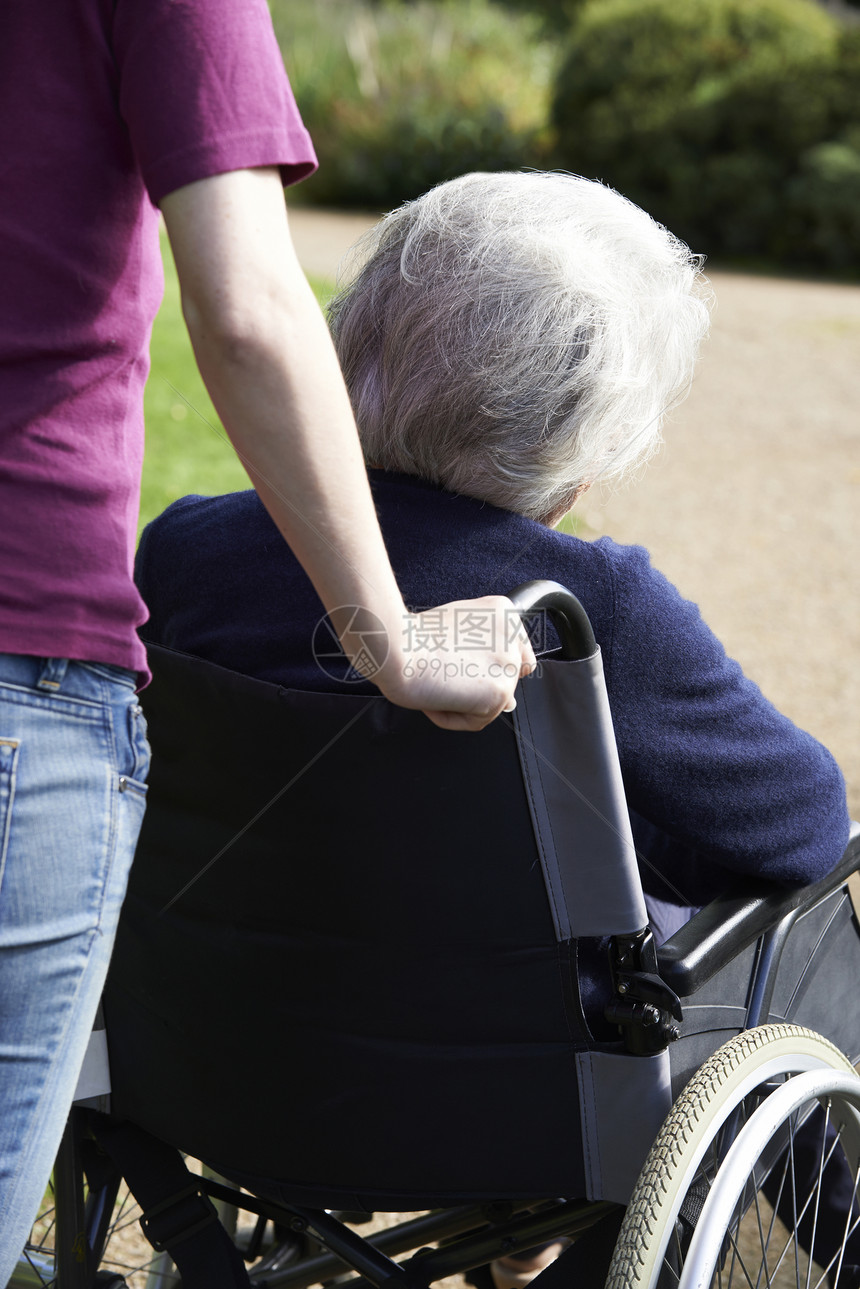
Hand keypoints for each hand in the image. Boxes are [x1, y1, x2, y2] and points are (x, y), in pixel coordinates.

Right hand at [367, 596, 536, 731]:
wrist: (397, 648)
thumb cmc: (413, 638)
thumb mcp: (456, 631)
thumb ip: (484, 652)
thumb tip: (510, 701)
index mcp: (503, 613)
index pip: (514, 652)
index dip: (485, 666)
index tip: (462, 664)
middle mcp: (512, 637)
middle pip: (503, 680)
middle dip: (475, 685)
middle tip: (445, 672)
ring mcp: (509, 665)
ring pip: (490, 704)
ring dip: (461, 702)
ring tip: (437, 681)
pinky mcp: (501, 691)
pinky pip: (477, 721)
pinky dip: (452, 717)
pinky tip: (437, 695)